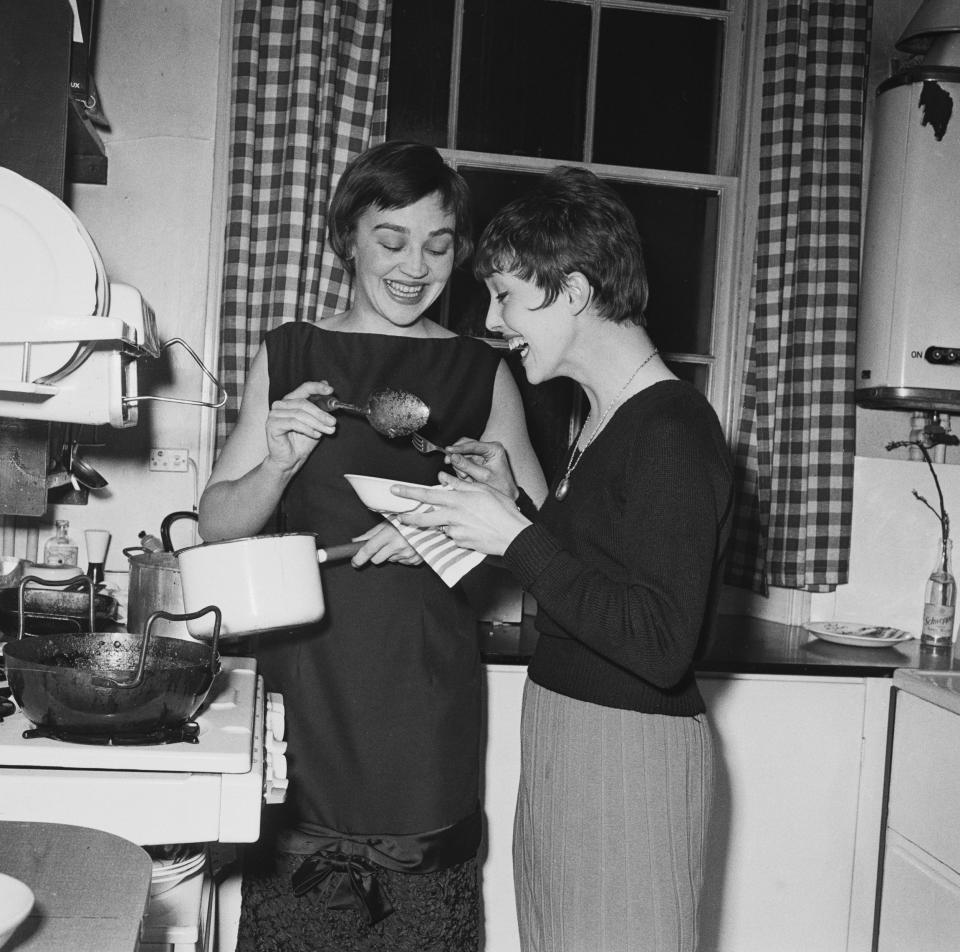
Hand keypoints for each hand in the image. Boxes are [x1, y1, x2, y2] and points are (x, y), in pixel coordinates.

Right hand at [265, 380, 336, 472]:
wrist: (291, 460)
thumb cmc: (302, 441)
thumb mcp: (317, 422)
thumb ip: (320, 405)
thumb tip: (327, 385)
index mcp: (291, 400)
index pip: (304, 388)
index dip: (318, 387)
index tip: (331, 391)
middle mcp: (281, 404)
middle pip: (303, 402)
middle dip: (321, 413)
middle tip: (333, 422)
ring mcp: (274, 414)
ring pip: (300, 414)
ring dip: (317, 423)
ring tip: (328, 430)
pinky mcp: (272, 424)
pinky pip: (293, 423)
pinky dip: (308, 429)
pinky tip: (316, 435)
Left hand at [350, 521, 422, 566]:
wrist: (432, 522)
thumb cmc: (408, 519)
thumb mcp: (389, 521)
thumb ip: (371, 533)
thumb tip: (356, 541)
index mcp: (390, 534)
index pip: (369, 549)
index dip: (359, 558)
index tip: (354, 562)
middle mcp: (399, 546)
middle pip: (377, 559)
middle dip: (376, 554)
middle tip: (382, 545)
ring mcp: (408, 554)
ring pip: (390, 560)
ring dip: (391, 554)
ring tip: (399, 541)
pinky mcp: (416, 560)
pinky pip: (402, 562)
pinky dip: (402, 556)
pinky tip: (407, 546)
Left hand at [392, 473, 530, 555]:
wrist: (512, 535)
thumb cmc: (502, 510)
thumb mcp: (482, 489)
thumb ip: (460, 483)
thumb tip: (442, 477)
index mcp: (458, 499)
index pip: (427, 494)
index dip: (408, 492)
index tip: (394, 490)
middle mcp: (453, 515)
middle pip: (423, 517)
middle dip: (409, 517)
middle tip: (399, 517)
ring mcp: (456, 531)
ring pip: (441, 526)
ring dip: (445, 524)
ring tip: (466, 520)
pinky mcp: (460, 543)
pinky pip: (453, 537)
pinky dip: (457, 533)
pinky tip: (472, 529)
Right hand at [444, 438, 518, 499]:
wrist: (507, 493)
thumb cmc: (500, 485)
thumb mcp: (482, 476)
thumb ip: (467, 466)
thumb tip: (453, 457)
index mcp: (494, 448)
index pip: (473, 444)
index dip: (459, 448)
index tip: (448, 450)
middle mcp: (488, 448)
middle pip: (466, 445)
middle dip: (458, 456)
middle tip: (449, 463)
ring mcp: (482, 454)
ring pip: (463, 454)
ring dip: (460, 465)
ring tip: (466, 477)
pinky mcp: (478, 460)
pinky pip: (464, 461)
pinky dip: (462, 468)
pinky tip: (467, 477)